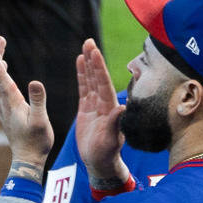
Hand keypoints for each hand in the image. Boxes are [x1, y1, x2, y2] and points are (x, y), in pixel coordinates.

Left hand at [0, 37, 52, 171]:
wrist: (28, 157)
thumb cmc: (36, 140)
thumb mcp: (40, 120)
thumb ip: (37, 100)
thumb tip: (35, 81)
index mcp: (11, 102)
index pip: (1, 77)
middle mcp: (3, 101)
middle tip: (0, 38)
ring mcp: (3, 104)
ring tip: (1, 47)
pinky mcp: (6, 107)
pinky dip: (0, 72)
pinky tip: (4, 67)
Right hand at [74, 40, 131, 190]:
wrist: (99, 161)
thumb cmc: (106, 153)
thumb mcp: (111, 139)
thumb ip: (115, 123)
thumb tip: (122, 107)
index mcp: (110, 108)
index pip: (104, 84)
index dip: (99, 69)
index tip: (95, 53)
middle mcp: (104, 103)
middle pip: (98, 77)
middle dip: (94, 60)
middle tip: (89, 42)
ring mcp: (96, 105)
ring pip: (91, 80)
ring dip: (88, 64)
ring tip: (85, 46)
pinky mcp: (87, 108)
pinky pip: (84, 88)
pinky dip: (82, 75)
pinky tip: (80, 62)